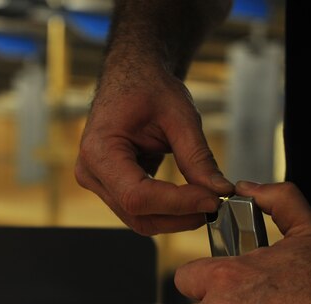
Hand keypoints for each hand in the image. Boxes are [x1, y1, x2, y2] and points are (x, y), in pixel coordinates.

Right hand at [75, 61, 231, 234]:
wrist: (131, 76)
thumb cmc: (147, 87)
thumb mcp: (179, 116)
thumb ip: (198, 157)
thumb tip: (219, 190)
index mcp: (99, 151)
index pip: (138, 195)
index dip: (177, 204)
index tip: (212, 200)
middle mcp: (91, 173)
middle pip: (138, 214)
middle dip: (180, 215)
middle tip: (215, 203)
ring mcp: (97, 183)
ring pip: (140, 219)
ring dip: (176, 217)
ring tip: (206, 200)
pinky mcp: (110, 188)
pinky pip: (140, 210)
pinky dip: (169, 210)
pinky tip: (191, 197)